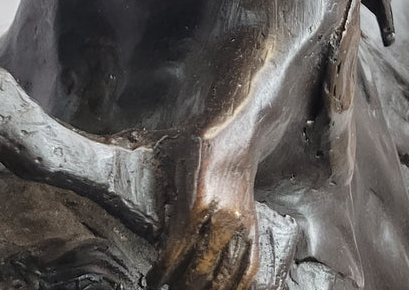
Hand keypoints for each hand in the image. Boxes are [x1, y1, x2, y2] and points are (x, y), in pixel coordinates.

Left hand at [149, 135, 257, 289]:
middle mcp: (224, 217)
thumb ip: (174, 206)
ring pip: (227, 273)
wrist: (238, 134)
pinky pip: (250, 264)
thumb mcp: (178, 170)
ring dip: (209, 288)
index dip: (164, 271)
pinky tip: (229, 289)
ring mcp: (242, 224)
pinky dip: (239, 284)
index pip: (178, 250)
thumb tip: (164, 242)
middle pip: (202, 267)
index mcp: (199, 201)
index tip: (154, 280)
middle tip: (171, 288)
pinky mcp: (254, 226)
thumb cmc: (203, 147)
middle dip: (182, 284)